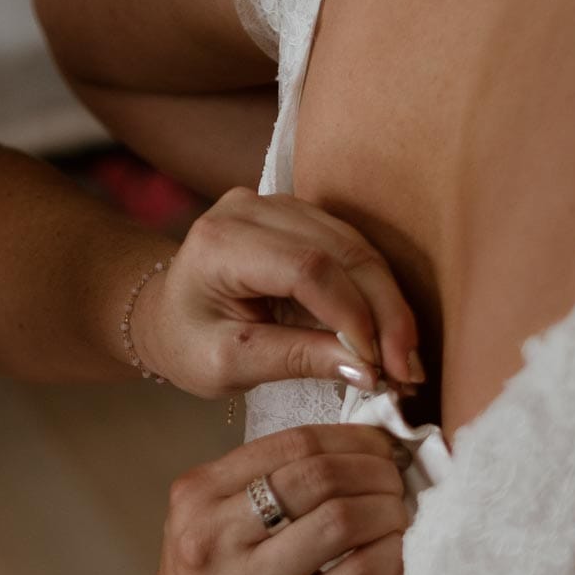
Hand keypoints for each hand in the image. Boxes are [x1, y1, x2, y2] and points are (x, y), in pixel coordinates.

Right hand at [133, 424, 409, 574]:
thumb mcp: (209, 518)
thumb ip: (264, 481)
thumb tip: (359, 450)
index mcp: (199, 494)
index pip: (294, 444)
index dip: (353, 439)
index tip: (381, 449)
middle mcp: (217, 535)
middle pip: (320, 477)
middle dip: (375, 473)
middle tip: (394, 484)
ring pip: (341, 521)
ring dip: (387, 511)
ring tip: (396, 516)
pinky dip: (389, 555)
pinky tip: (393, 552)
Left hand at [135, 189, 423, 396]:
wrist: (166, 314)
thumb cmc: (186, 343)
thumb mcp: (228, 365)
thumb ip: (295, 359)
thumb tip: (369, 370)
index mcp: (220, 242)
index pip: (307, 268)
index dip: (353, 315)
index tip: (378, 366)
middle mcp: (250, 208)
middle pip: (342, 251)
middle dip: (384, 313)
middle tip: (408, 369)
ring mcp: (278, 204)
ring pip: (357, 247)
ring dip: (389, 304)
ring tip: (406, 358)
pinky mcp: (300, 214)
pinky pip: (353, 248)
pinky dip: (378, 292)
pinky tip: (392, 333)